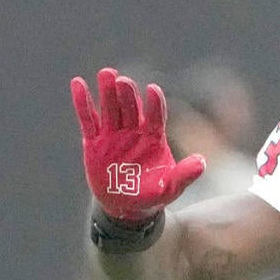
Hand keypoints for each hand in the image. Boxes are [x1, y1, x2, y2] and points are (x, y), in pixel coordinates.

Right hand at [71, 67, 204, 221]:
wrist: (127, 206)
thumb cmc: (153, 194)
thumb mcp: (171, 187)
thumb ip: (185, 174)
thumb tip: (202, 162)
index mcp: (154, 138)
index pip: (156, 116)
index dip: (154, 104)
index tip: (153, 90)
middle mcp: (134, 131)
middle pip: (131, 108)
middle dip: (127, 94)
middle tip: (123, 80)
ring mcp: (113, 134)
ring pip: (110, 108)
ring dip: (107, 91)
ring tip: (106, 73)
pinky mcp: (94, 141)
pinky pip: (88, 119)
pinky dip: (83, 103)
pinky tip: (78, 83)